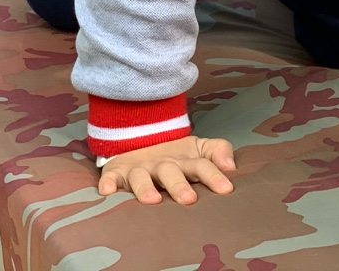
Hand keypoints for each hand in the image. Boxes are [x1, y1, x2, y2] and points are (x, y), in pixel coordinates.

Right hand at [98, 134, 236, 204]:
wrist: (139, 138)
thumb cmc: (176, 155)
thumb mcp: (199, 149)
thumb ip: (218, 151)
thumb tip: (231, 165)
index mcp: (185, 160)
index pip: (202, 165)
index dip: (214, 176)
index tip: (226, 189)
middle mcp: (162, 164)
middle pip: (171, 173)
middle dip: (179, 186)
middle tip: (189, 199)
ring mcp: (139, 168)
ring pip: (140, 177)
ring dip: (145, 188)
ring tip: (153, 200)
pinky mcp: (116, 172)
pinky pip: (109, 178)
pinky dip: (107, 184)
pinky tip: (107, 192)